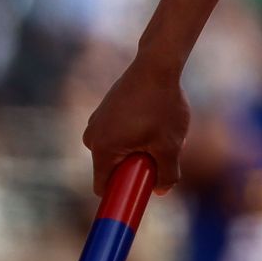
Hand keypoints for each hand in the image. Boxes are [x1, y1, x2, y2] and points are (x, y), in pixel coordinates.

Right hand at [82, 56, 190, 196]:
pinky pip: (118, 134)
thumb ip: (167, 174)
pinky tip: (153, 118)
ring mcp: (96, 121)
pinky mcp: (105, 110)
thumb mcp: (170, 145)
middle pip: (113, 168)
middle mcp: (92, 137)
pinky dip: (135, 133)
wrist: (156, 65)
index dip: (121, 195)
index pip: (103, 188)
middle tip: (159, 154)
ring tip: (158, 131)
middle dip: (136, 167)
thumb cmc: (162, 106)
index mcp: (101, 150)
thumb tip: (160, 191)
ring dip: (138, 149)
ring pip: (118, 150)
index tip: (140, 193)